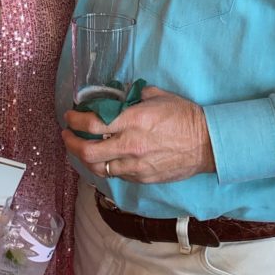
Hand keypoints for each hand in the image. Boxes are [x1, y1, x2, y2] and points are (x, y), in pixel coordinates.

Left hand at [63, 86, 215, 183]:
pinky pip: (116, 174)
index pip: (92, 124)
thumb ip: (134, 97)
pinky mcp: (142, 178)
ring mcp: (135, 165)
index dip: (75, 121)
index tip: (69, 117)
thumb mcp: (158, 96)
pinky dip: (106, 166)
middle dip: (71, 143)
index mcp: (132, 121)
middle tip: (67, 136)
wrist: (207, 144)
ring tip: (81, 149)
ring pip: (98, 168)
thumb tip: (120, 97)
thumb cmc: (184, 116)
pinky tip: (104, 159)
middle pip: (87, 152)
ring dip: (85, 158)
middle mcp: (130, 145)